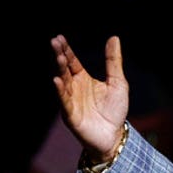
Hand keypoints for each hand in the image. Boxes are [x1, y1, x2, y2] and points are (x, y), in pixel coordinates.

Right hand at [51, 34, 129, 161]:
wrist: (114, 135)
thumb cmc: (115, 109)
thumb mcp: (118, 82)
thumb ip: (113, 61)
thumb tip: (114, 38)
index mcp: (83, 79)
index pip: (72, 61)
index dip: (66, 50)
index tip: (59, 38)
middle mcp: (74, 88)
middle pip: (64, 69)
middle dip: (60, 55)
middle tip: (55, 41)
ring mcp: (70, 101)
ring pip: (63, 82)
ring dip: (60, 70)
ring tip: (59, 57)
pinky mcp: (71, 115)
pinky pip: (64, 101)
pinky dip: (60, 91)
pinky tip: (56, 80)